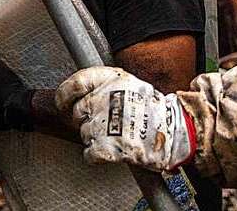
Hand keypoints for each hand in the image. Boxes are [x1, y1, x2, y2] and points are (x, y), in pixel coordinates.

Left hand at [55, 67, 194, 171]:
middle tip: (100, 123)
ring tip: (113, 135)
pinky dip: (96, 156)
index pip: (74, 83)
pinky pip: (89, 153)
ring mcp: (103, 122)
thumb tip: (82, 91)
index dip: (64, 95)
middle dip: (85, 119)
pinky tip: (109, 150)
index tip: (63, 103)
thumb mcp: (127, 83)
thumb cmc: (153, 107)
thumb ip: (104, 84)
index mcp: (108, 79)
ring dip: (94, 137)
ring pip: (83, 133)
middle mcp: (103, 98)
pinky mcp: (107, 145)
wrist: (173, 129)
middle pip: (77, 111)